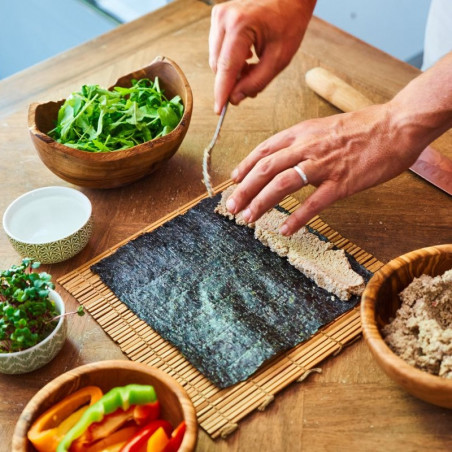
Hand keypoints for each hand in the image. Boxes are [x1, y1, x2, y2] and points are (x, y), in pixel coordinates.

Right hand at [209, 0, 315, 112]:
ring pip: (216, 59)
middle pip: (218, 66)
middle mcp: (224, 18)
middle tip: (251, 83)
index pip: (226, 67)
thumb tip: (235, 98)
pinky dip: (230, 58)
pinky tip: (247, 55)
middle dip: (232, 80)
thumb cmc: (288, 21)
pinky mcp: (218, 16)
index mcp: (240, 25)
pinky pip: (218, 49)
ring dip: (232, 70)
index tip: (218, 110)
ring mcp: (219, 15)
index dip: (221, 92)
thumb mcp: (279, 58)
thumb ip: (256, 81)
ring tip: (253, 65)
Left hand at [225, 103, 424, 234]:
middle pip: (265, 169)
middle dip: (244, 189)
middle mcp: (307, 146)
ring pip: (281, 185)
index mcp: (302, 132)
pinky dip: (296, 218)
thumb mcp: (326, 126)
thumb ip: (305, 140)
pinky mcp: (342, 183)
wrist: (398, 124)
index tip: (234, 180)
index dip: (245, 166)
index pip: (264, 149)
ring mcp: (324, 165)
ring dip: (260, 203)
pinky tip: (285, 229)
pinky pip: (313, 203)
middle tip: (231, 206)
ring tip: (248, 218)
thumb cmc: (365, 126)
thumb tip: (289, 155)